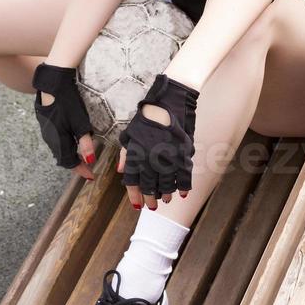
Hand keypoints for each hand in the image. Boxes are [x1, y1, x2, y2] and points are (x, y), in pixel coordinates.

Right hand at [32, 62, 96, 176]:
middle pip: (63, 157)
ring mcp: (46, 131)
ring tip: (81, 155)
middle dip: (75, 163)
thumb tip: (90, 160)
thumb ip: (85, 143)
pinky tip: (71, 139)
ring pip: (59, 148)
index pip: (69, 163)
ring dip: (70, 154)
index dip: (80, 170)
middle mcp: (50, 139)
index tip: (90, 176)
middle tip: (87, 167)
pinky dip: (65, 144)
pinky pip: (56, 140)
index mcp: (59, 142)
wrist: (52, 85)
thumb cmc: (68, 103)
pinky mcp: (46, 123)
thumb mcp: (80, 123)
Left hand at [118, 73, 198, 209]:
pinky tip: (182, 193)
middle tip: (153, 205)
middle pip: (150, 185)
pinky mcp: (183, 152)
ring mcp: (168, 156)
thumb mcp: (131, 132)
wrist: (170, 99)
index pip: (133, 180)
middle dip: (150, 198)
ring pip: (167, 183)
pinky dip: (183, 186)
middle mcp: (150, 157)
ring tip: (166, 199)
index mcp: (136, 152)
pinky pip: (184, 175)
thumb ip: (126, 153)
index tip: (137, 205)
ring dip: (166, 194)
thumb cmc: (148, 115)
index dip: (134, 195)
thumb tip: (120, 171)